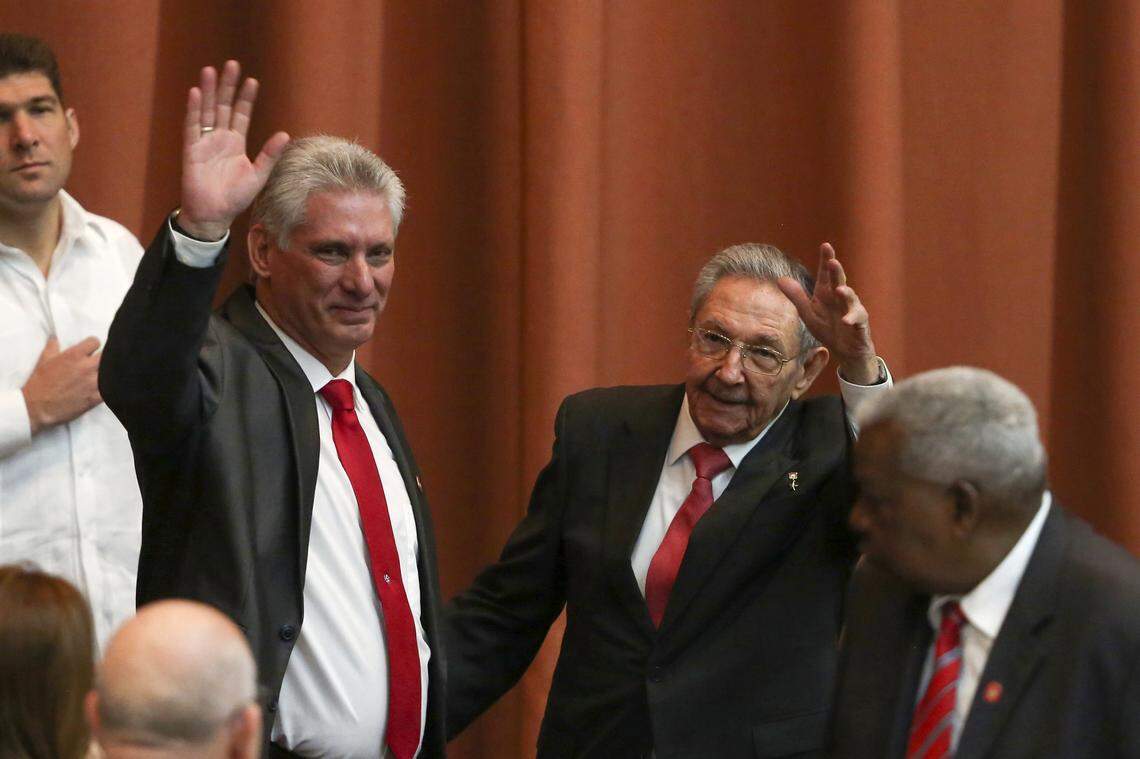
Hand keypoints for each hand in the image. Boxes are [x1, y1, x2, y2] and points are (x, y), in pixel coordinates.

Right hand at [22, 337, 102, 433]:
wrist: (36, 407)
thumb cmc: (39, 384)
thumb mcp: (44, 361)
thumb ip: (52, 347)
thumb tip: (55, 338)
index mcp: (74, 355)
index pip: (95, 342)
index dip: (93, 345)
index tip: (91, 350)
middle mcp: (86, 367)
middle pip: (106, 356)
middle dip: (102, 358)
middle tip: (96, 363)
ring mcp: (92, 383)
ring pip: (110, 373)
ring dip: (106, 373)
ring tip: (100, 376)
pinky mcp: (94, 398)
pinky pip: (109, 390)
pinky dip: (107, 388)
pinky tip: (102, 388)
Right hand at [179, 60, 289, 239]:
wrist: (214, 215)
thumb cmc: (235, 198)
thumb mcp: (258, 175)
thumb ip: (269, 155)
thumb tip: (285, 134)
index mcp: (236, 143)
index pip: (242, 114)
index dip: (247, 98)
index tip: (253, 80)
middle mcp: (220, 138)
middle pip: (224, 106)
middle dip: (228, 86)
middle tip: (232, 64)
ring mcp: (205, 142)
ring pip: (207, 111)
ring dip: (209, 91)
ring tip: (211, 70)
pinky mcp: (192, 150)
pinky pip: (192, 126)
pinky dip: (194, 110)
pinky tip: (196, 93)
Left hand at [777, 243, 879, 383]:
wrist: (846, 351)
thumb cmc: (828, 329)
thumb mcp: (808, 314)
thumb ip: (796, 297)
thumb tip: (780, 279)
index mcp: (827, 294)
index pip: (826, 274)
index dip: (826, 259)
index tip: (825, 245)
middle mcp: (840, 298)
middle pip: (839, 281)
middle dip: (836, 271)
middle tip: (832, 261)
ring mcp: (852, 310)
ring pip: (851, 299)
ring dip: (846, 294)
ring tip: (839, 290)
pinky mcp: (859, 325)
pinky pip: (858, 320)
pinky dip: (853, 319)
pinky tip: (846, 320)